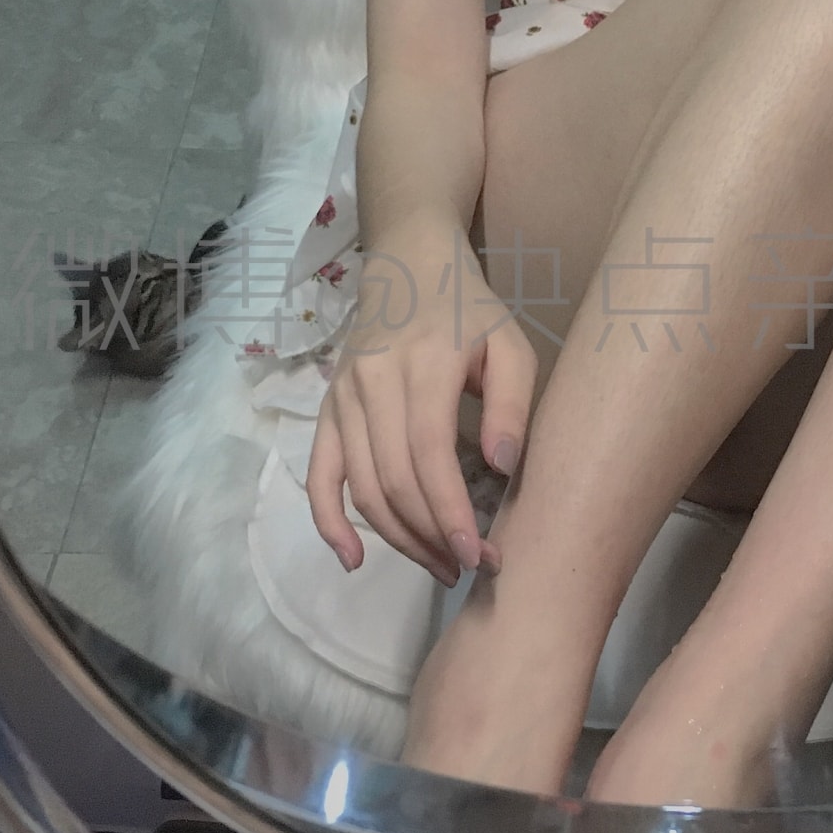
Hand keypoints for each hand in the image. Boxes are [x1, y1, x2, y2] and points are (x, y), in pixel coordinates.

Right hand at [306, 215, 535, 585]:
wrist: (409, 263)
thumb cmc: (469, 309)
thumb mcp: (510, 345)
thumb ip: (512, 404)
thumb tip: (502, 469)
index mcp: (423, 367)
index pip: (429, 458)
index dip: (451, 515)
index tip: (479, 556)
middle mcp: (373, 385)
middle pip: (394, 482)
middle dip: (432, 537)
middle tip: (469, 568)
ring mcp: (343, 399)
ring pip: (363, 488)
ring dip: (398, 539)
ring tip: (439, 566)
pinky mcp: (328, 409)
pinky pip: (320, 475)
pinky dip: (329, 522)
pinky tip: (353, 559)